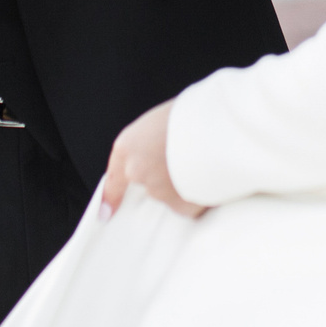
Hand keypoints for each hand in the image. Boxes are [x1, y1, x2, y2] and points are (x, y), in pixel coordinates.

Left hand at [101, 99, 205, 218]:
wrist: (219, 125)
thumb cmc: (195, 112)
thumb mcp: (163, 119)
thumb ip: (153, 141)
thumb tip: (162, 154)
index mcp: (127, 146)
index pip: (114, 179)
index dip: (111, 198)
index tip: (106, 214)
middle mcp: (136, 171)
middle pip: (149, 184)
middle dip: (165, 178)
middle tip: (187, 160)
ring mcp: (158, 191)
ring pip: (172, 194)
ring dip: (184, 185)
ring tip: (203, 162)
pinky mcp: (181, 206)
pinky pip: (192, 206)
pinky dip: (200, 197)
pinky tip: (210, 178)